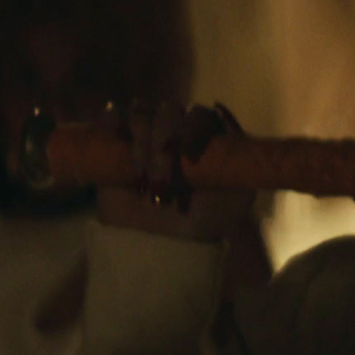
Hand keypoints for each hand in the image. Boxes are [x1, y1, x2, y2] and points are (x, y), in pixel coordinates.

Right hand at [95, 100, 257, 243]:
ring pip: (141, 113)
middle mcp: (177, 127)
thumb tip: (237, 135)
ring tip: (141, 184)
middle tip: (161, 183)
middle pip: (169, 112)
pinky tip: (115, 135)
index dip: (193, 129)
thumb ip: (242, 168)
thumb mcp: (236, 199)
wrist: (164, 243)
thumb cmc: (204, 221)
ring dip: (141, 145)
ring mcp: (146, 132)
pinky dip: (112, 120)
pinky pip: (113, 117)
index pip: (200, 115)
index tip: (187, 154)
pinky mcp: (117, 142)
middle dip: (163, 145)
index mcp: (206, 135)